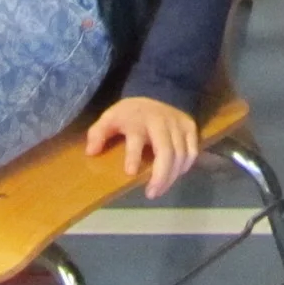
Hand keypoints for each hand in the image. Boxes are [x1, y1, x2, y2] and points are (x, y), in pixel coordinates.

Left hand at [85, 96, 200, 199]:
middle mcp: (160, 122)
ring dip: (172, 176)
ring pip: (181, 154)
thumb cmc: (131, 113)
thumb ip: (98, 133)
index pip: (136, 139)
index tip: (129, 173)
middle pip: (166, 151)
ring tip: (160, 189)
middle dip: (160, 175)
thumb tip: (91, 152)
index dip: (133, 156)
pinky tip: (175, 175)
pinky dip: (185, 166)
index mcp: (137, 120)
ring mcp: (177, 124)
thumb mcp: (110, 117)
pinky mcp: (190, 127)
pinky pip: (192, 151)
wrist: (158, 91)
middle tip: (151, 194)